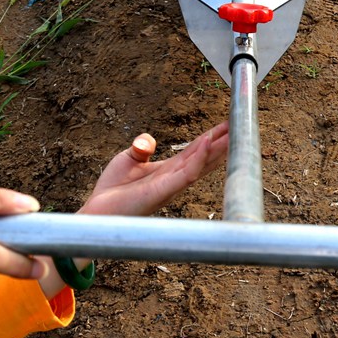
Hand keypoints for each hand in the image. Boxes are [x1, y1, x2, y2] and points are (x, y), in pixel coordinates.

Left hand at [78, 122, 228, 217]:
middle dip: (222, 142)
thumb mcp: (128, 160)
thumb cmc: (112, 191)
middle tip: (240, 125)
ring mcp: (171, 186)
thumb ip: (142, 148)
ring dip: (218, 148)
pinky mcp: (163, 191)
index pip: (194, 152)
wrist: (97, 213)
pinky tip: (208, 143)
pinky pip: (186, 173)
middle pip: (204, 157)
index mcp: (168, 172)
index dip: (210, 138)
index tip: (226, 124)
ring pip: (201, 164)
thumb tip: (149, 141)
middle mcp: (174, 180)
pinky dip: (199, 158)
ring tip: (233, 132)